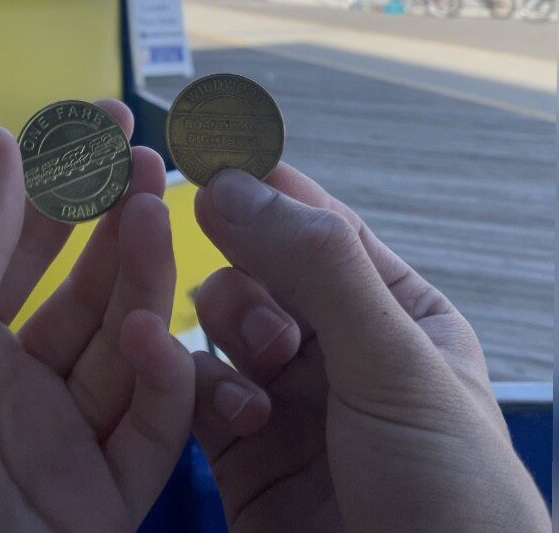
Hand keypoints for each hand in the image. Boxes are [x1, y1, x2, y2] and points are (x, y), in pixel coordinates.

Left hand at [0, 102, 193, 532]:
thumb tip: (0, 135)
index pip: (29, 248)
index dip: (67, 184)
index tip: (105, 121)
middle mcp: (22, 389)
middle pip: (90, 294)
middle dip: (118, 224)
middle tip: (146, 163)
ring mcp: (65, 446)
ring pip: (127, 351)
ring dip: (146, 284)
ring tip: (153, 216)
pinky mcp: (100, 510)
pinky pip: (148, 437)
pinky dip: (161, 383)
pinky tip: (157, 332)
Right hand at [190, 164, 549, 531]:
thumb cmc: (449, 498)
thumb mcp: (395, 365)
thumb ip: (317, 266)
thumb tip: (230, 183)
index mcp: (394, 312)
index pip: (321, 225)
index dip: (266, 185)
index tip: (207, 145)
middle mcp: (336, 348)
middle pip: (259, 265)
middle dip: (252, 273)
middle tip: (259, 297)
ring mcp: (285, 399)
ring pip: (220, 319)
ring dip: (231, 331)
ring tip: (264, 373)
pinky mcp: (239, 453)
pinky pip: (193, 388)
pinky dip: (197, 387)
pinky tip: (235, 413)